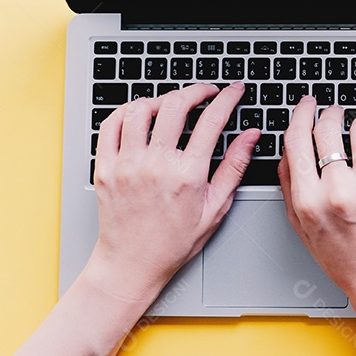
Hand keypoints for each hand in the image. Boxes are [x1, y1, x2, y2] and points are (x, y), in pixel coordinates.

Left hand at [89, 82, 259, 301]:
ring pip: (141, 109)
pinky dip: (127, 111)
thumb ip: (235, 167)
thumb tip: (251, 137)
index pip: (212, 121)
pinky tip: (140, 115)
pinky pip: (111, 124)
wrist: (131, 264)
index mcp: (187, 175)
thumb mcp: (215, 207)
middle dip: (197, 90)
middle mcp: (155, 165)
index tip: (233, 91)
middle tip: (206, 92)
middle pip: (176, 105)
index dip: (227, 98)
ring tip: (171, 105)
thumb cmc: (173, 242)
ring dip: (161, 99)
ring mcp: (126, 164)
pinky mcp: (105, 167)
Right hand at [278, 97, 355, 311]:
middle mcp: (338, 194)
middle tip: (334, 111)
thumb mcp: (300, 224)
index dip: (301, 113)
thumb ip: (288, 184)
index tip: (307, 103)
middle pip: (328, 129)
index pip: (297, 140)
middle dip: (330, 112)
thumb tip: (288, 145)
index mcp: (308, 201)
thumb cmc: (339, 254)